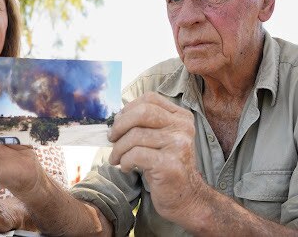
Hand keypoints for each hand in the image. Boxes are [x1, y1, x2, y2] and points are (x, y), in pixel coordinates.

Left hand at [107, 92, 204, 221]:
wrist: (186, 198)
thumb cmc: (167, 166)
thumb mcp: (161, 139)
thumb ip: (146, 124)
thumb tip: (117, 117)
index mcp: (181, 117)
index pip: (150, 99)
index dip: (128, 108)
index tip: (118, 123)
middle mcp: (183, 128)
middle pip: (142, 112)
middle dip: (120, 125)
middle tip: (111, 139)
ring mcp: (178, 145)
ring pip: (135, 135)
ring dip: (118, 148)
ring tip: (116, 158)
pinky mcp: (169, 164)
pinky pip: (135, 154)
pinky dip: (125, 161)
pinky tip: (126, 167)